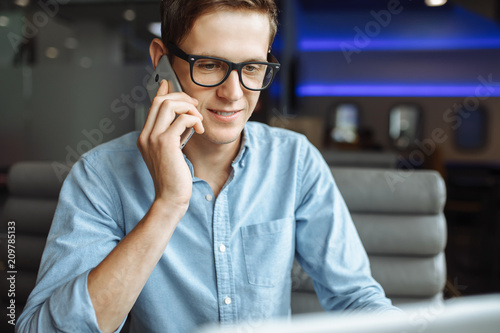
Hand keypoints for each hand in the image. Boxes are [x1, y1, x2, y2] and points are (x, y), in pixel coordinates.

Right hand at [137, 80, 203, 211]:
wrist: (170, 198)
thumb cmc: (173, 179)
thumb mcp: (170, 153)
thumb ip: (172, 136)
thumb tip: (182, 120)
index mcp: (145, 137)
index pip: (152, 106)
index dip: (162, 92)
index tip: (169, 83)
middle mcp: (146, 135)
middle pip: (160, 100)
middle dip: (181, 97)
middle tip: (195, 105)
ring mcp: (153, 138)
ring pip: (169, 105)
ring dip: (189, 108)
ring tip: (198, 121)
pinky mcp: (166, 143)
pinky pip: (182, 119)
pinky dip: (194, 120)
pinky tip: (199, 129)